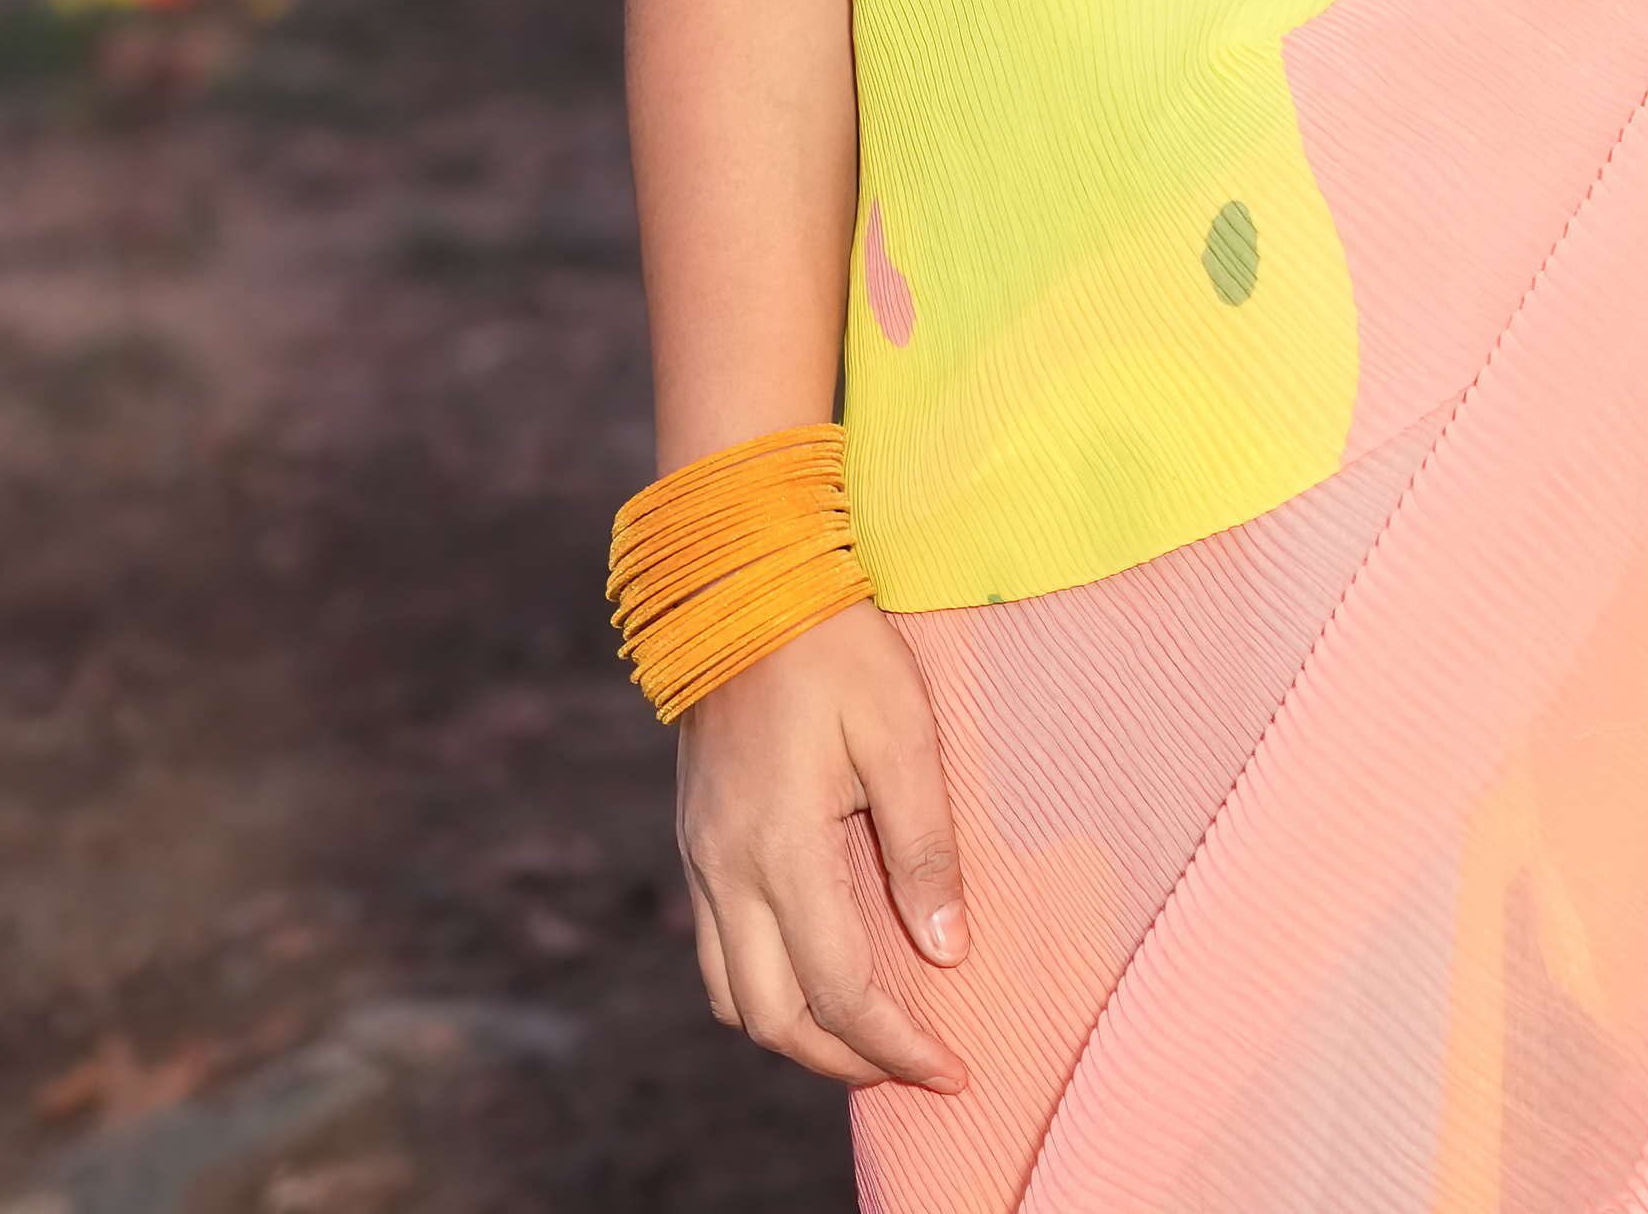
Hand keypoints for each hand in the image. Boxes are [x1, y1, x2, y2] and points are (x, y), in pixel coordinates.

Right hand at [676, 599, 968, 1092]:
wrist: (743, 577)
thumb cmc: (835, 645)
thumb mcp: (902, 732)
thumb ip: (924, 846)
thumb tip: (947, 951)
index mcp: (781, 849)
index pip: (840, 991)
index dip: (898, 1046)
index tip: (953, 1070)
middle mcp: (726, 869)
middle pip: (773, 1018)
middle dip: (846, 1060)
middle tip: (915, 1064)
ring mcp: (700, 856)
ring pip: (732, 995)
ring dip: (798, 1030)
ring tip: (869, 1030)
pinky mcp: (694, 837)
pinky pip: (717, 949)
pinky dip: (766, 983)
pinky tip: (818, 963)